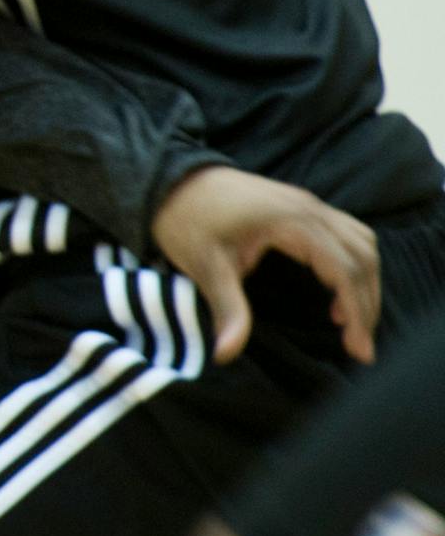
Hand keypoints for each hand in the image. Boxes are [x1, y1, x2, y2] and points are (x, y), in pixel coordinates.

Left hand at [151, 164, 380, 365]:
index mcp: (292, 221)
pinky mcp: (301, 206)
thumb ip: (226, 309)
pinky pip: (346, 233)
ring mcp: (308, 204)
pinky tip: (335, 295)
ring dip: (364, 282)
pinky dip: (353, 264)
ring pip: (361, 242)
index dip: (357, 311)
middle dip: (367, 303)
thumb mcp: (204, 266)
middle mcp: (310, 208)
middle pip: (363, 256)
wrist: (168, 180)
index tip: (358, 350)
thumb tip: (226, 354)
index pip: (344, 269)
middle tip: (359, 346)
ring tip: (350, 324)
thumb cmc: (185, 219)